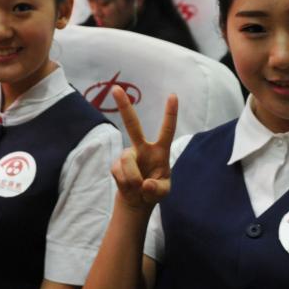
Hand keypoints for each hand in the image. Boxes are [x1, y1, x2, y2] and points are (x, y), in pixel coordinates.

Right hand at [111, 86, 177, 211]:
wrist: (137, 199)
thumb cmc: (154, 190)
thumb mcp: (162, 192)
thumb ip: (157, 189)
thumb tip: (144, 183)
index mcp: (159, 150)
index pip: (167, 130)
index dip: (170, 114)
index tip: (173, 95)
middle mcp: (142, 148)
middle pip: (132, 125)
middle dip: (124, 107)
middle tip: (116, 88)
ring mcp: (127, 155)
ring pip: (127, 162)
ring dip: (133, 179)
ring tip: (138, 188)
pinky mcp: (116, 165)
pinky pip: (119, 173)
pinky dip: (126, 184)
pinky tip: (129, 186)